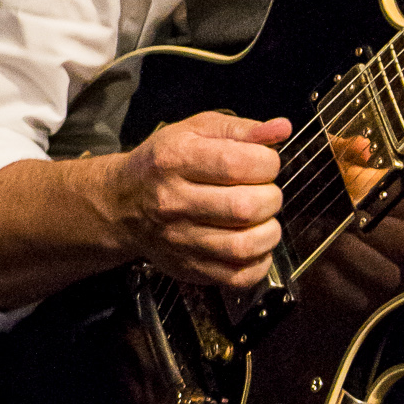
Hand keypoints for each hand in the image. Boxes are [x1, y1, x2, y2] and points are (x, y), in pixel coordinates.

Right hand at [95, 110, 290, 289]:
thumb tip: (282, 128)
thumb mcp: (192, 132)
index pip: (238, 163)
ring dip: (269, 231)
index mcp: (173, 159)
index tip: (264, 162)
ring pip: (246, 245)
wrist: (121, 204)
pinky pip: (241, 276)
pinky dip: (260, 261)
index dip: (267, 162)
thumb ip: (239, 128)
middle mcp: (172, 200)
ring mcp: (179, 239)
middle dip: (270, 196)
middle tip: (262, 191)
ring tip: (260, 218)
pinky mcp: (190, 267)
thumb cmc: (162, 164)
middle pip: (245, 206)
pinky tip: (252, 243)